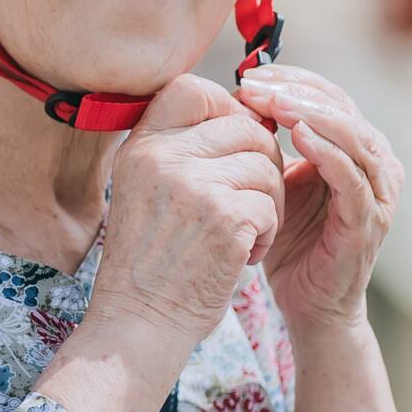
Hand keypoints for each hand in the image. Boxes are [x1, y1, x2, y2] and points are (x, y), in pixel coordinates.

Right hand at [89, 72, 284, 347]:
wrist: (139, 323)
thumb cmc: (150, 262)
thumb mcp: (144, 190)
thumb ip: (178, 150)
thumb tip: (241, 115)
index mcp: (140, 146)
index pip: (191, 88)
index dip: (226, 109)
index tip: (232, 145)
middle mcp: (161, 157)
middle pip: (244, 128)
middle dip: (260, 163)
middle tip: (246, 202)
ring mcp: (193, 185)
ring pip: (266, 166)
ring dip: (268, 203)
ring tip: (241, 234)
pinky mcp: (225, 217)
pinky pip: (272, 203)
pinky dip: (267, 233)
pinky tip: (241, 254)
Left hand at [236, 64, 402, 334]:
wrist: (309, 304)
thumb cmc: (289, 241)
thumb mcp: (274, 182)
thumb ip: (267, 144)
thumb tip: (232, 99)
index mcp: (355, 147)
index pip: (328, 96)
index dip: (291, 80)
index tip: (248, 74)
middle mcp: (376, 163)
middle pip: (342, 108)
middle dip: (296, 91)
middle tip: (254, 84)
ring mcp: (378, 192)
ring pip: (354, 136)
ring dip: (313, 114)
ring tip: (275, 103)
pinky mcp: (370, 221)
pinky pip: (353, 179)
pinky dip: (329, 153)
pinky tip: (299, 137)